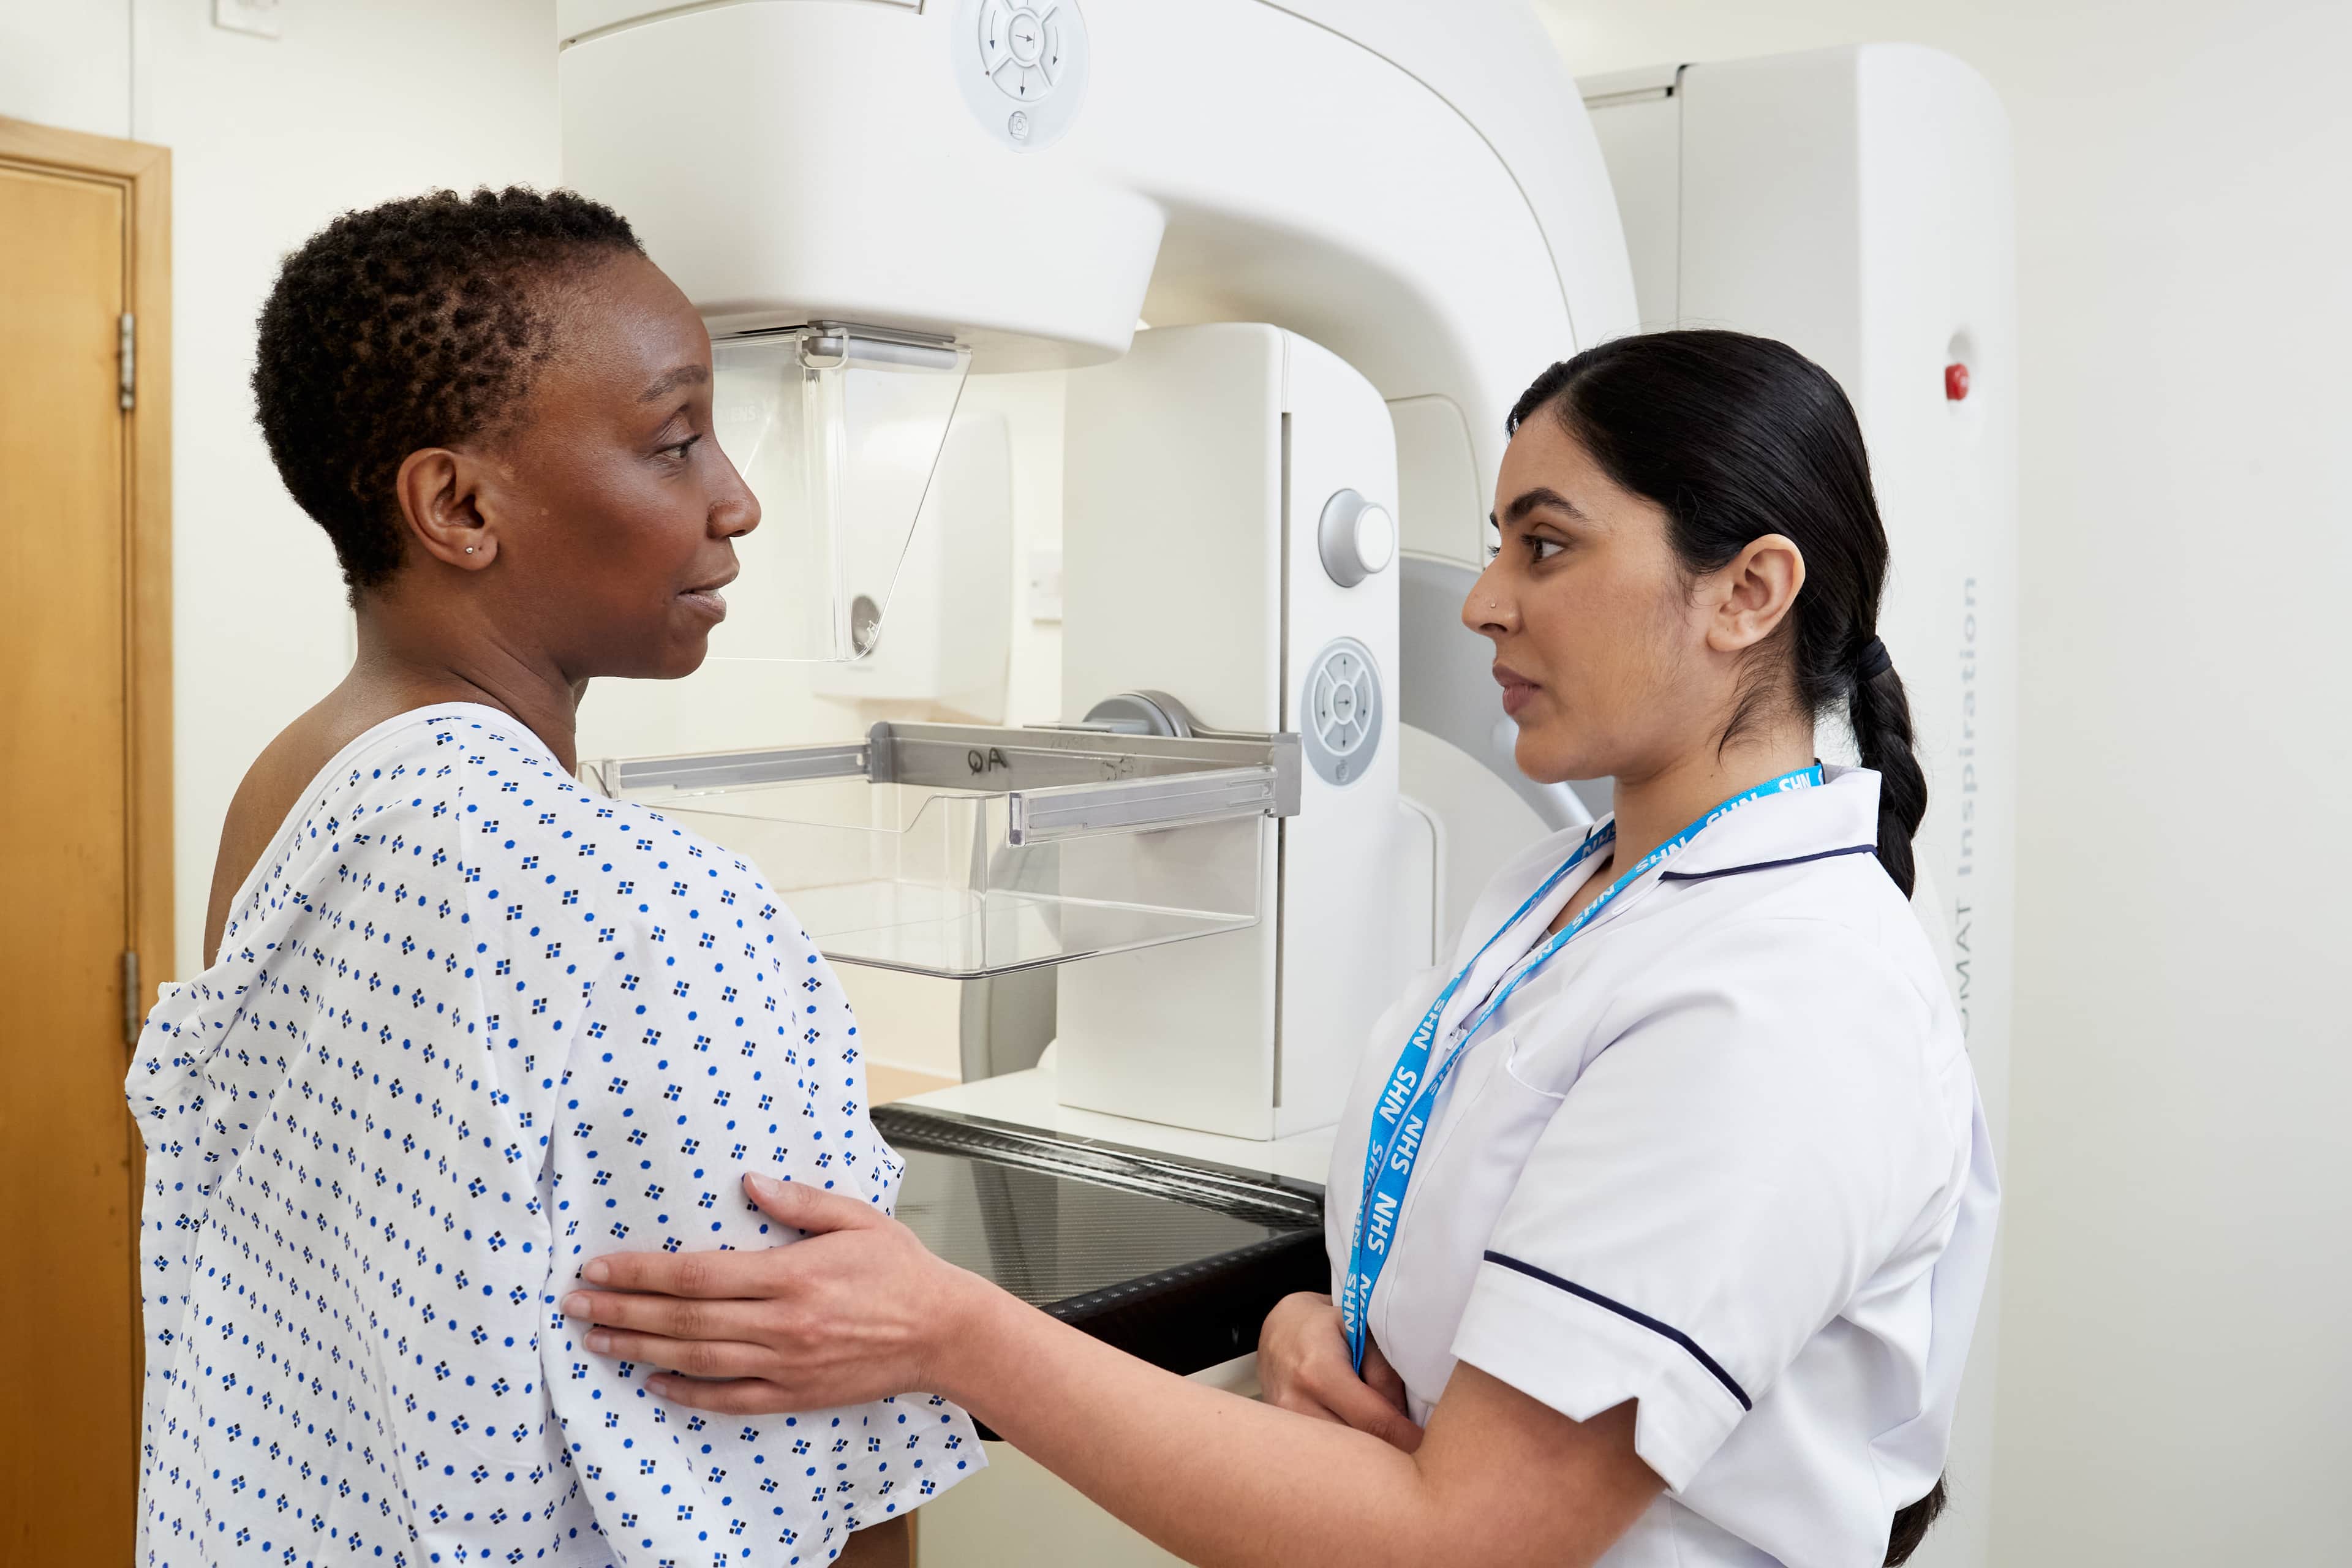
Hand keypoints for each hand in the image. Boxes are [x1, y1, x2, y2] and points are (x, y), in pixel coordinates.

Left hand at [561, 1172, 982, 1413]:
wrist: (944, 1333)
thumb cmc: (903, 1272)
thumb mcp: (858, 1218)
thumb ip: (801, 1200)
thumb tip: (750, 1181)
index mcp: (793, 1275)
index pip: (698, 1274)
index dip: (642, 1272)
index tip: (601, 1267)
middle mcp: (783, 1324)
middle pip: (684, 1318)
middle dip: (622, 1310)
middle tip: (575, 1303)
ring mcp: (785, 1363)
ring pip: (696, 1359)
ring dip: (639, 1349)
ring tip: (596, 1339)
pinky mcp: (794, 1393)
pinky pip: (729, 1398)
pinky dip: (687, 1393)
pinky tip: (654, 1382)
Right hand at [1256, 1292, 1421, 1452]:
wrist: (1278, 1334)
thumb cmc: (1325, 1328)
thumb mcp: (1360, 1331)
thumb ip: (1385, 1372)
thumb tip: (1405, 1419)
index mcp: (1318, 1372)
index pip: (1374, 1422)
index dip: (1408, 1438)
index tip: (1432, 1448)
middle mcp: (1295, 1404)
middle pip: (1357, 1452)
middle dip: (1390, 1456)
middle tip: (1417, 1457)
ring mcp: (1285, 1429)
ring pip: (1340, 1463)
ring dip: (1368, 1461)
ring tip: (1389, 1448)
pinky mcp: (1283, 1443)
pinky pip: (1324, 1461)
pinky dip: (1348, 1460)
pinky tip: (1363, 1449)